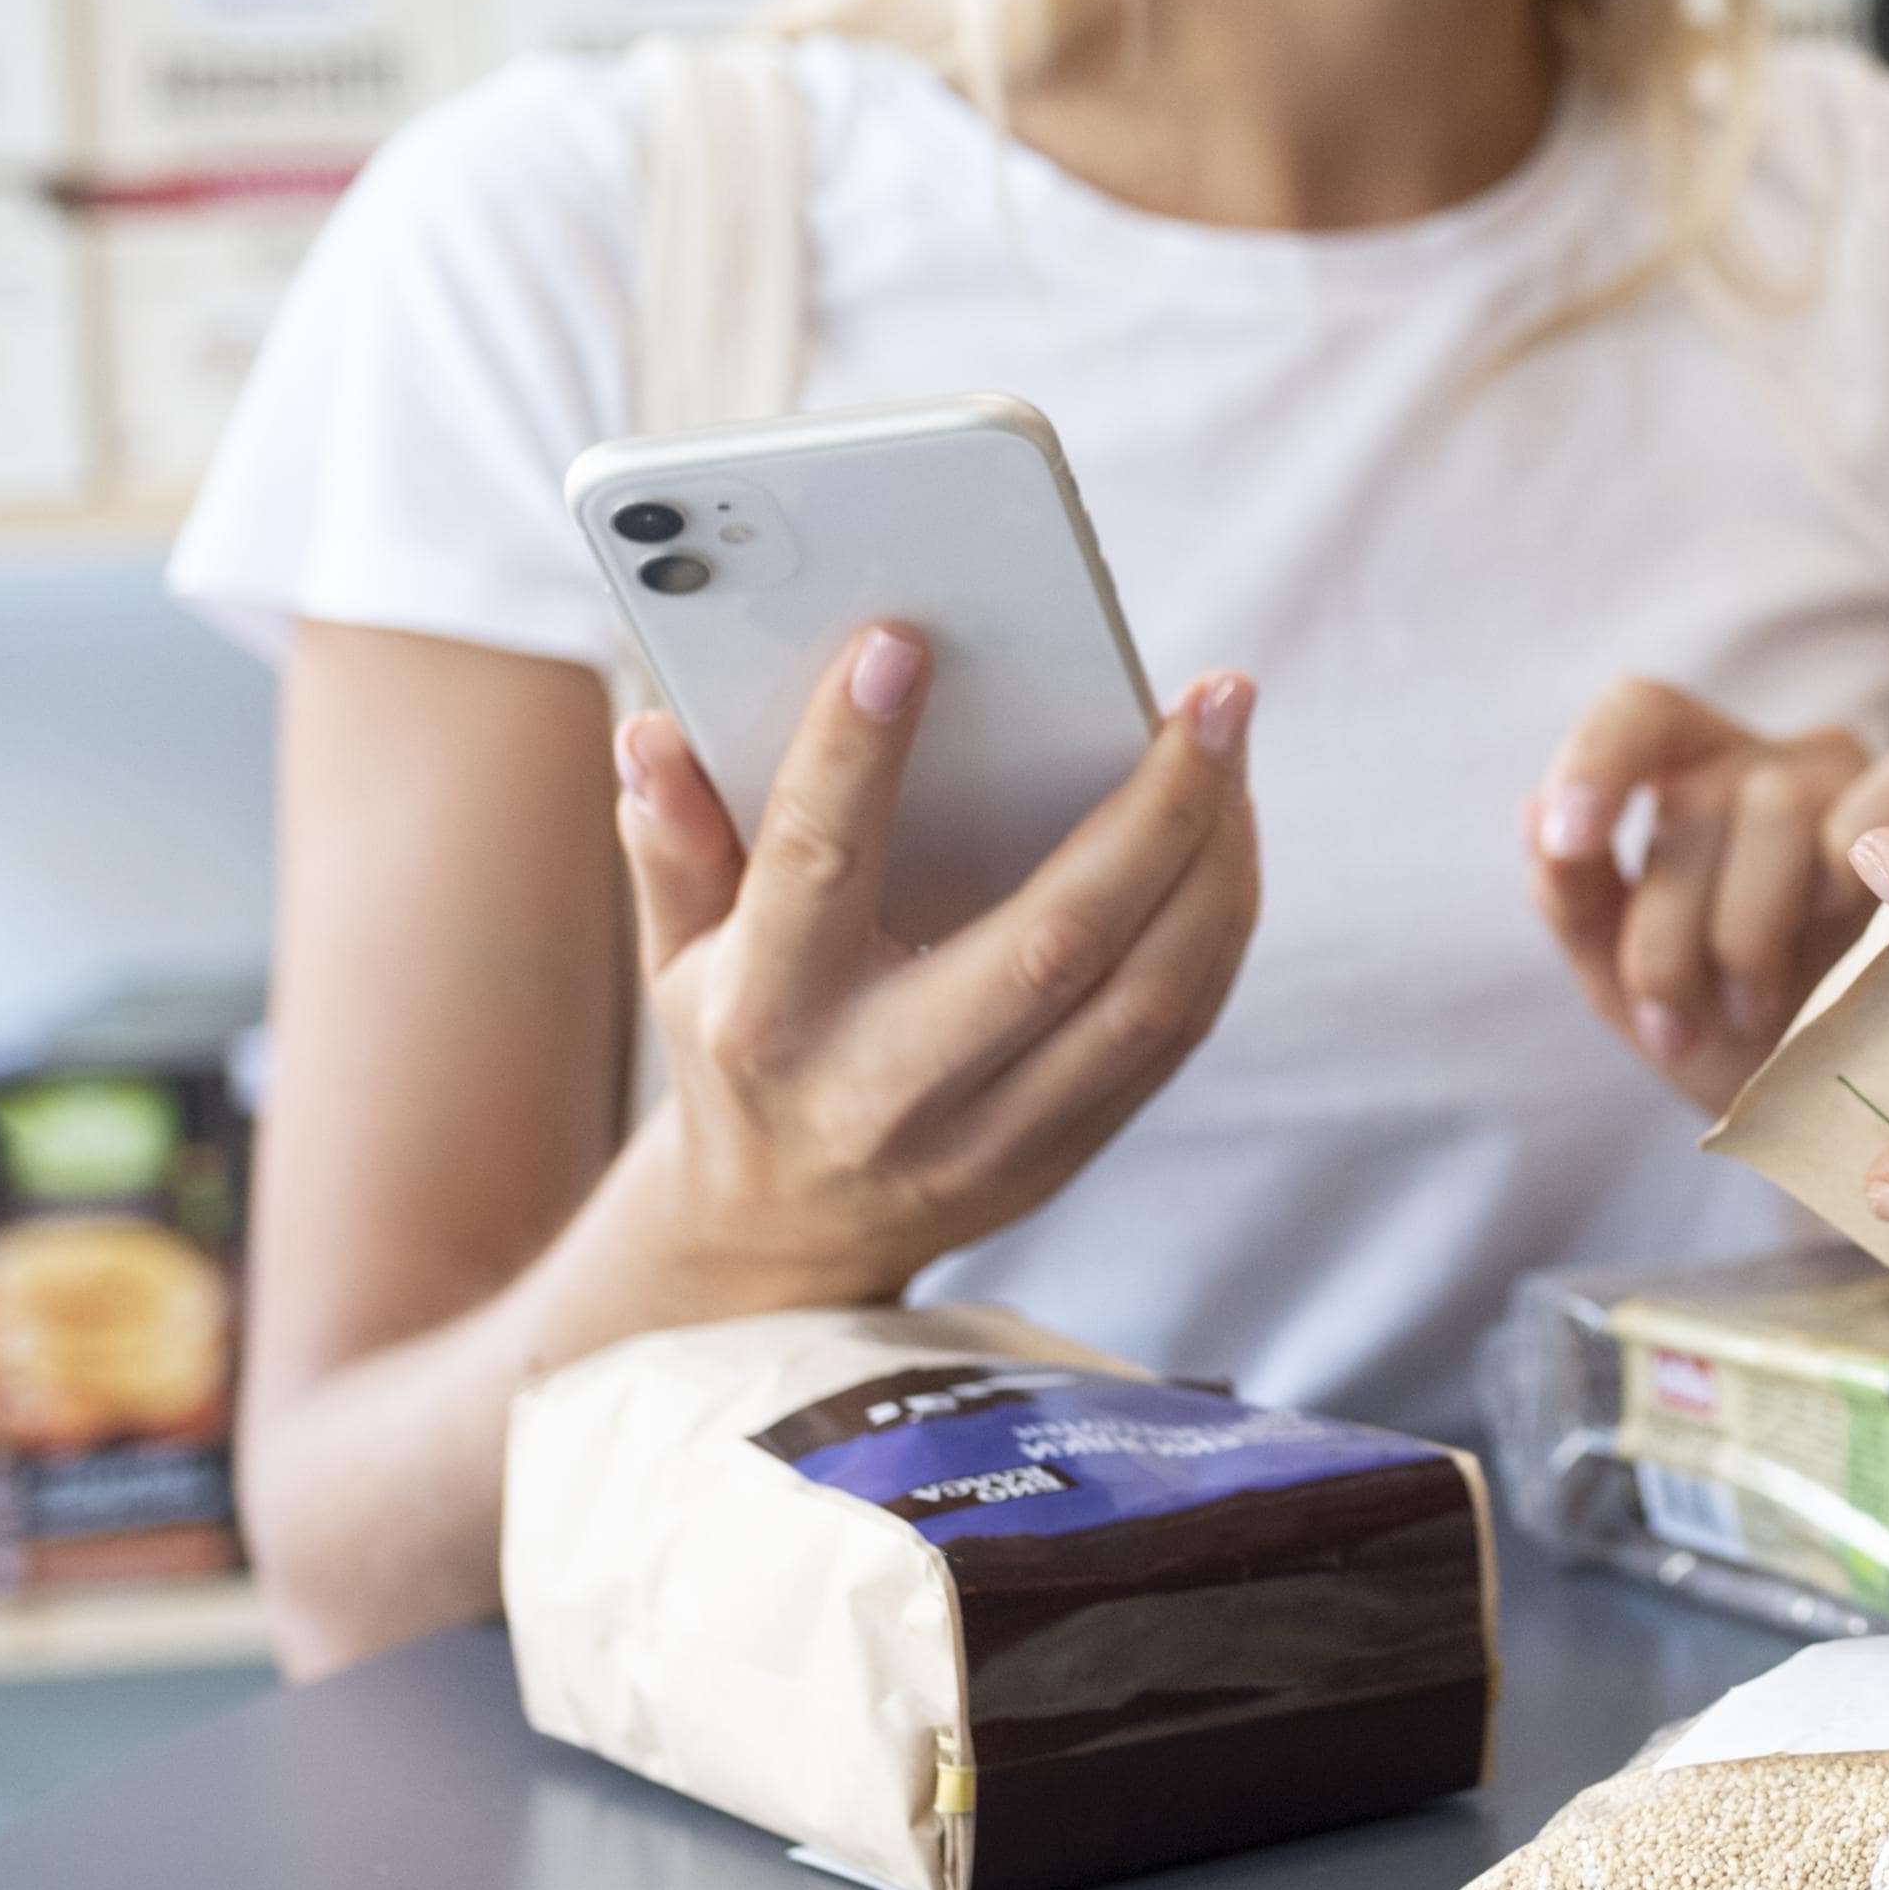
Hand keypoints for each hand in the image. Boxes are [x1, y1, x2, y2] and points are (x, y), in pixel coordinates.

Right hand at [608, 626, 1262, 1305]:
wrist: (783, 1245)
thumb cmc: (739, 1056)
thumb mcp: (676, 960)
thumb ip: (674, 845)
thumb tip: (656, 732)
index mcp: (769, 1014)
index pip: (816, 864)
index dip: (854, 755)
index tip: (902, 644)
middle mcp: (886, 1082)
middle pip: (1053, 939)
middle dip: (1153, 809)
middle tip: (1215, 695)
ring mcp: (991, 1135)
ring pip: (1147, 996)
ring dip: (1216, 864)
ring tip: (1232, 748)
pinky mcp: (1066, 1153)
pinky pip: (1173, 1031)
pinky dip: (1218, 926)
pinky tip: (1229, 835)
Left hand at [1534, 681, 1888, 1117]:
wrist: (1810, 1112)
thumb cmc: (1711, 1025)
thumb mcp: (1618, 980)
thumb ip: (1574, 900)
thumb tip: (1540, 819)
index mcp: (1684, 774)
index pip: (1639, 715)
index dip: (1597, 763)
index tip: (1573, 844)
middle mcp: (1767, 762)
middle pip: (1702, 799)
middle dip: (1670, 933)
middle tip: (1673, 1025)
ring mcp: (1851, 782)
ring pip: (1779, 809)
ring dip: (1750, 932)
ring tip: (1748, 1012)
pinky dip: (1860, 861)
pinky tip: (1844, 930)